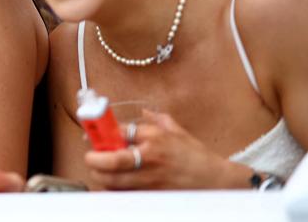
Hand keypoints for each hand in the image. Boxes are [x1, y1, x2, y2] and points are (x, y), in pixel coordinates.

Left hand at [83, 110, 240, 189]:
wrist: (216, 181)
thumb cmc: (197, 157)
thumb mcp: (177, 132)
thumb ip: (157, 120)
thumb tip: (143, 112)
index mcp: (155, 137)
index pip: (119, 131)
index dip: (101, 132)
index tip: (93, 133)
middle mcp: (150, 157)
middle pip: (110, 159)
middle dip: (93, 158)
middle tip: (91, 157)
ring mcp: (149, 179)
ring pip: (112, 181)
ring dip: (100, 176)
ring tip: (100, 172)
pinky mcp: (150, 195)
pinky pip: (123, 194)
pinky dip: (113, 190)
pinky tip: (114, 185)